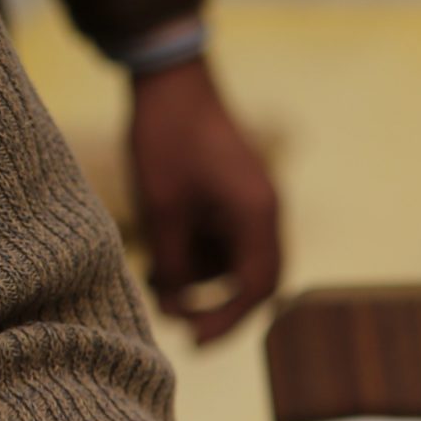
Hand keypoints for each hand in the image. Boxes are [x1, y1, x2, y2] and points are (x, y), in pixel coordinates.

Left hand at [128, 58, 281, 343]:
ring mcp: (254, 204)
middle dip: (218, 305)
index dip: (225, 321)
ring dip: (200, 277)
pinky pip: (226, 241)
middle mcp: (266, 213)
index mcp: (257, 215)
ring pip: (235, 263)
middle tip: (180, 323)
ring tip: (154, 271)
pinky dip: (199, 253)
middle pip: (254, 282)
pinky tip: (164, 248)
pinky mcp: (237, 196)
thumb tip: (175, 309)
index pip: (254, 288)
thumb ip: (173, 263)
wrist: (170, 79)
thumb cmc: (167, 137)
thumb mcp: (161, 208)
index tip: (194, 341)